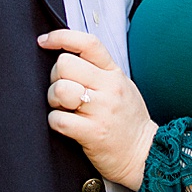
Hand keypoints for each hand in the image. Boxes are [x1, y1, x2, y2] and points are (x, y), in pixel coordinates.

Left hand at [38, 29, 156, 191]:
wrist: (146, 155)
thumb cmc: (129, 121)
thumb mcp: (122, 86)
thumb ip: (99, 70)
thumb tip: (66, 57)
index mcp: (114, 73)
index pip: (87, 43)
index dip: (61, 37)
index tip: (44, 41)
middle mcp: (109, 88)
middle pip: (65, 64)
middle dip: (55, 77)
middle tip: (63, 92)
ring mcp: (101, 110)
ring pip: (60, 90)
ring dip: (54, 100)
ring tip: (65, 109)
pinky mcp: (93, 133)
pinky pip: (58, 119)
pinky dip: (55, 122)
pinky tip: (66, 125)